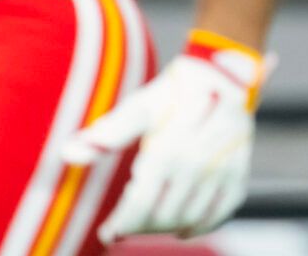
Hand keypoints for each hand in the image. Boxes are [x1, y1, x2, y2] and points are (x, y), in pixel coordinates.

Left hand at [62, 33, 267, 240]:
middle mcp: (201, 162)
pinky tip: (179, 225)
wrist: (223, 76)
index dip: (123, 222)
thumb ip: (107, 132)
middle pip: (164, 216)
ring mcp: (224, 171)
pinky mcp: (239, 176)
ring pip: (188, 219)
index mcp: (171, 145)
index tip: (107, 232)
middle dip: (140, 226)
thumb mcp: (139, 106)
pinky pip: (217, 216)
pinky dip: (196, 226)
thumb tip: (68, 153)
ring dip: (163, 226)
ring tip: (147, 218)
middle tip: (125, 223)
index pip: (142, 202)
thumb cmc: (173, 92)